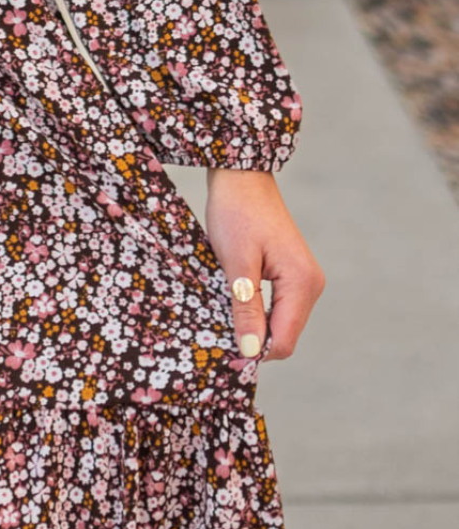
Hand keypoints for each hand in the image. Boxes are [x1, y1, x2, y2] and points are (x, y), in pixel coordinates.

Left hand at [204, 169, 324, 360]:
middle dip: (253, 338)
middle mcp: (311, 286)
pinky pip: (278, 307)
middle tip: (217, 326)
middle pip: (284, 336)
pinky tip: (235, 300)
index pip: (283, 341)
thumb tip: (251, 351)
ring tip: (223, 310)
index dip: (253, 350)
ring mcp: (305, 281)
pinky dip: (257, 311)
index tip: (221, 346)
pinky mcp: (293, 275)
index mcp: (302, 284)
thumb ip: (245, 309)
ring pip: (280, 323)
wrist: (241, 177)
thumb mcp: (235, 263)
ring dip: (254, 324)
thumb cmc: (236, 213)